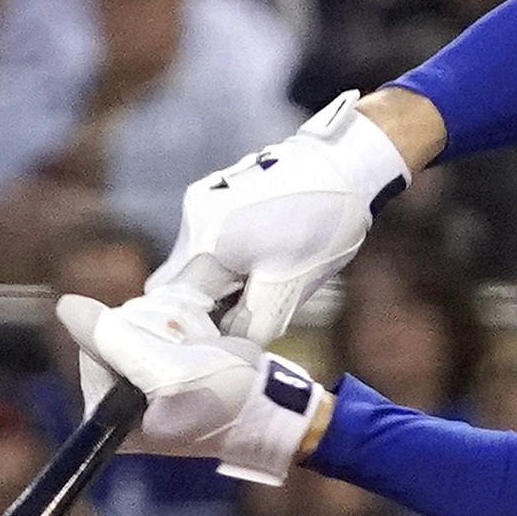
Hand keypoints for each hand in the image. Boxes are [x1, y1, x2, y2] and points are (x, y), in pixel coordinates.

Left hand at [59, 291, 331, 484]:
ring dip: (174, 321)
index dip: (133, 334)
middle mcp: (119, 401)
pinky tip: (205, 337)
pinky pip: (156, 324)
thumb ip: (113, 340)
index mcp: (110, 415)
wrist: (278, 408)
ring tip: (206, 344)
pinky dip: (182, 321)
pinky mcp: (164, 366)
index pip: (94, 346)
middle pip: (115, 331)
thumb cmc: (228, 398)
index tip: (173, 350)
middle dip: (157, 327)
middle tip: (196, 347)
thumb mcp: (168, 370)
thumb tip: (65, 307)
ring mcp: (142, 383)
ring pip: (137, 322)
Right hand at [153, 93, 417, 347]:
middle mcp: (193, 221)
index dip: (190, 332)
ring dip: (215, 288)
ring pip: (192, 265)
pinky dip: (223, 265)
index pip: (173, 304)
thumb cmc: (320, 225)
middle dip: (200, 311)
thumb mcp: (288, 287)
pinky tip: (259, 266)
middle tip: (238, 326)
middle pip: (176, 285)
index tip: (216, 348)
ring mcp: (201, 204)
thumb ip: (251, 324)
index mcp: (207, 245)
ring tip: (258, 293)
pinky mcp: (214, 197)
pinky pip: (206, 245)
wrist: (343, 166)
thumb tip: (227, 348)